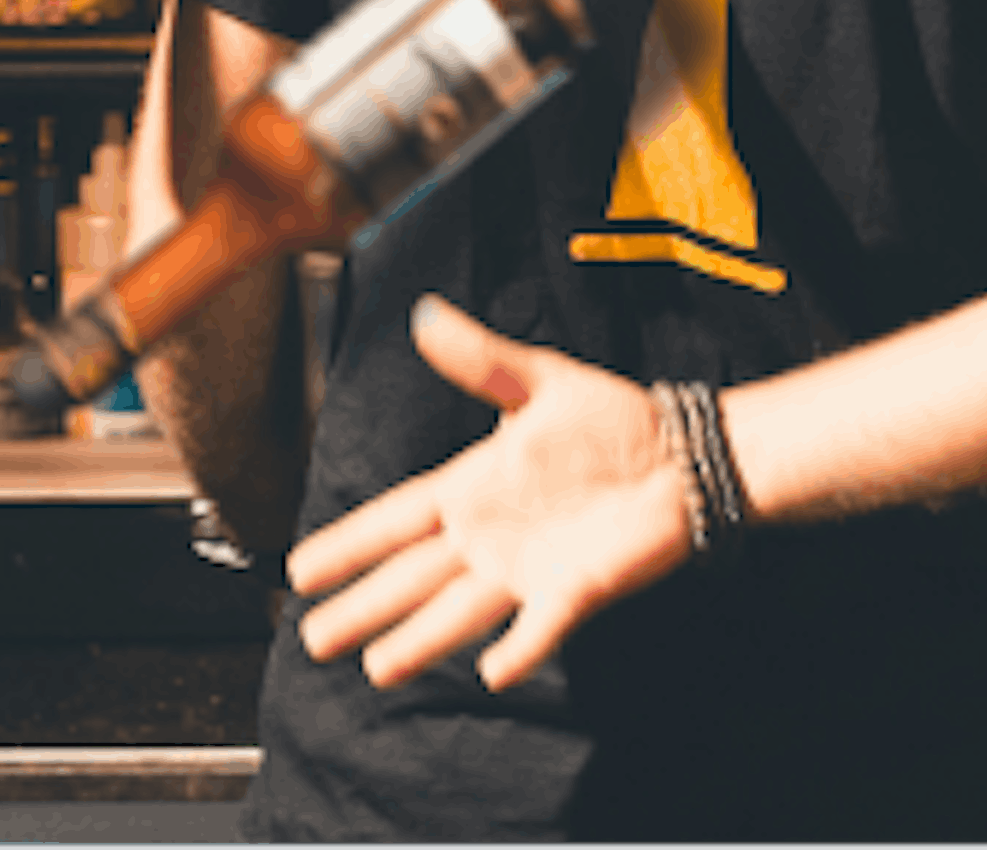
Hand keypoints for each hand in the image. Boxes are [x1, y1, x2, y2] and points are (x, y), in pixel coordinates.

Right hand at [287, 295, 696, 691]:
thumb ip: (481, 358)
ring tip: (376, 668)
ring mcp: (529, 568)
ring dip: (421, 639)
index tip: (300, 569)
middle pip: (413, 577)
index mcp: (473, 486)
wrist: (686, 454)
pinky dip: (520, 647)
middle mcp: (490, 536)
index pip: (395, 518)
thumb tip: (424, 314)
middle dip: (364, 606)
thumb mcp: (541, 379)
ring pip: (461, 611)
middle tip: (314, 639)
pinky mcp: (576, 590)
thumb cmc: (616, 417)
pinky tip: (493, 672)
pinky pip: (542, 626)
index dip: (350, 544)